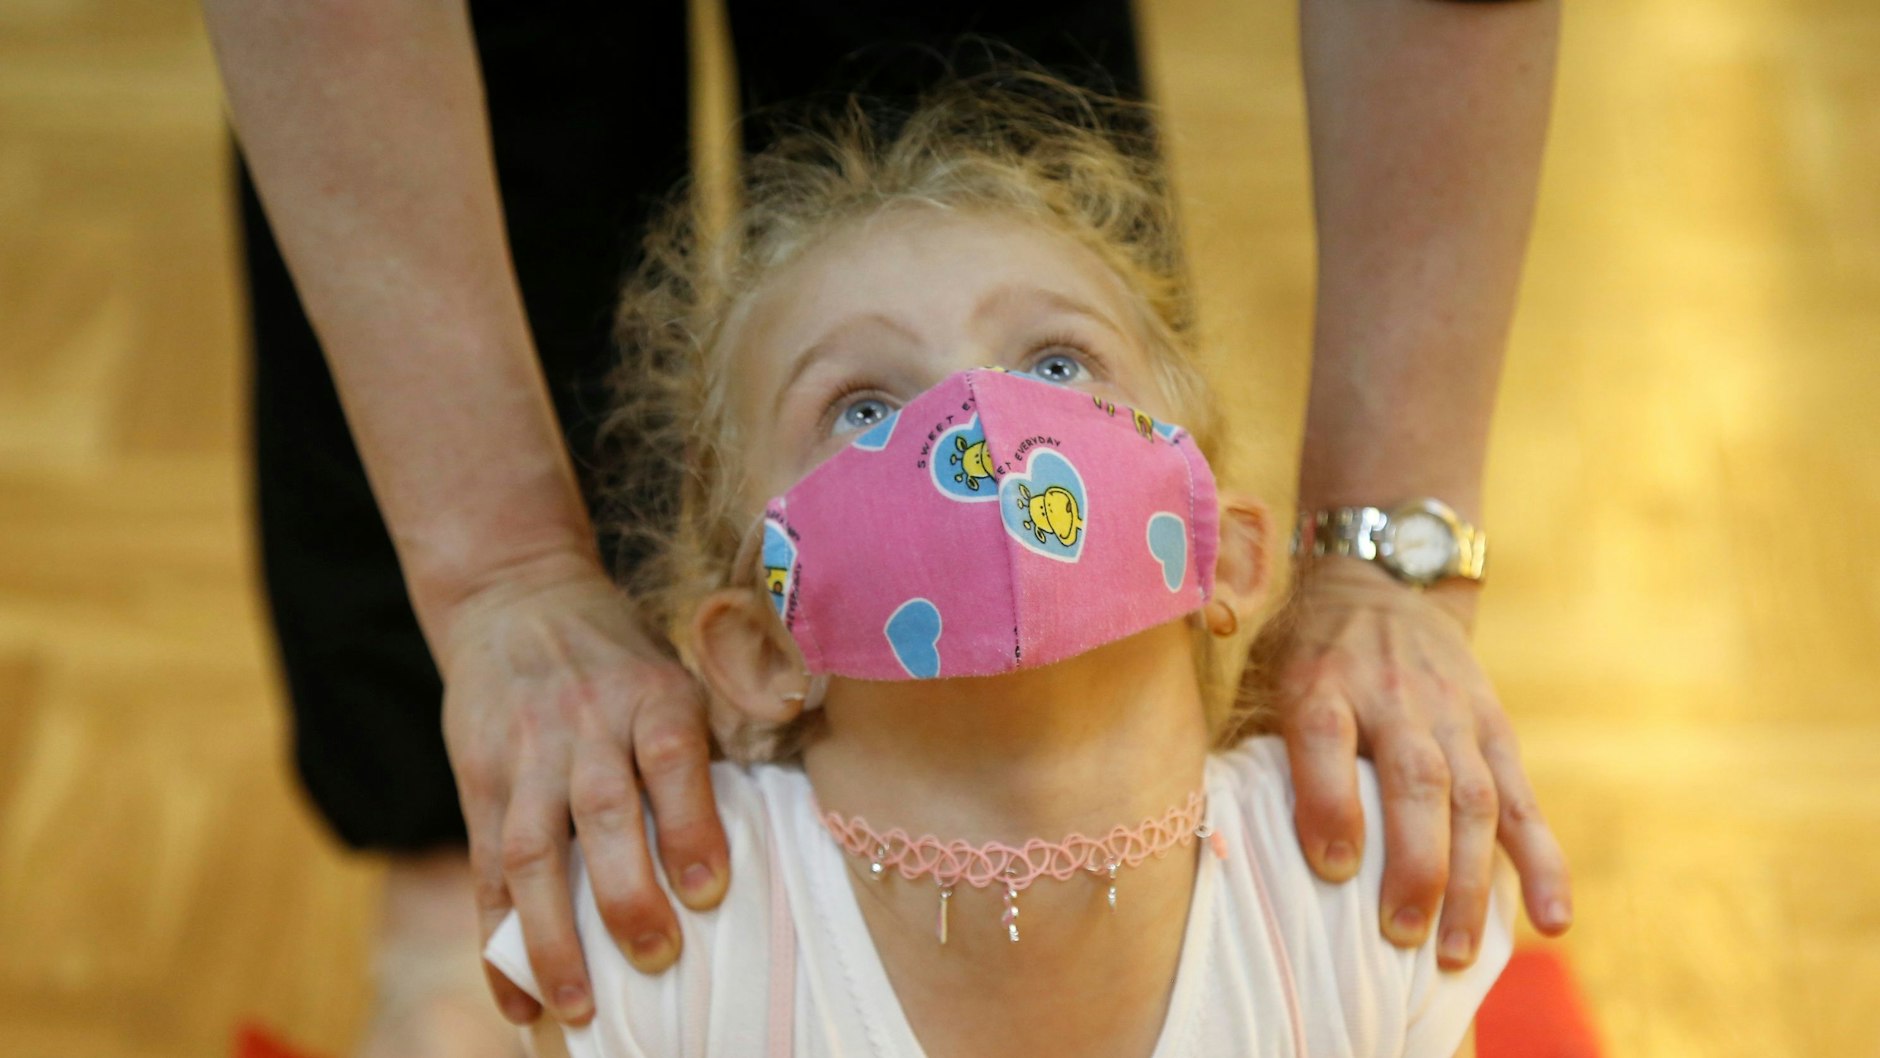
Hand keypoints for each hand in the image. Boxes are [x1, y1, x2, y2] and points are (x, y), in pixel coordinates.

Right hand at [439, 552, 727, 1025]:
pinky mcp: (479, 782)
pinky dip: (498, 939)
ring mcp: (526, 755)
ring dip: (553, 935)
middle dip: (626, 893)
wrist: (514, 595)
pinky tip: (518, 997)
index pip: (672, 757)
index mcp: (651, 694)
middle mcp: (585, 723)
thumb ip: (707, 741)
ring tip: (578, 1006)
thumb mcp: (674, 668)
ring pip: (532, 851)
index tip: (710, 891)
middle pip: (602, 811)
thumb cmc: (618, 657)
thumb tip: (766, 830)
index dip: (690, 824)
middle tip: (656, 959)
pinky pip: (486, 870)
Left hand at [1248, 555, 1571, 969]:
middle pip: (1414, 778)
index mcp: (1321, 676)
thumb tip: (1229, 838)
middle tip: (1399, 936)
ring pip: (1473, 799)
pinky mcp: (1495, 728)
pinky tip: (1551, 919)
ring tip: (1456, 955)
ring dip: (1471, 882)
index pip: (1324, 734)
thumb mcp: (1266, 672)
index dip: (1330, 802)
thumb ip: (1257, 740)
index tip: (1333, 870)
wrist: (1380, 580)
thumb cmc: (1306, 651)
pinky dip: (1543, 862)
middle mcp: (1393, 693)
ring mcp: (1453, 711)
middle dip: (1413, 864)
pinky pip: (1523, 799)